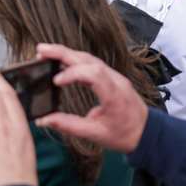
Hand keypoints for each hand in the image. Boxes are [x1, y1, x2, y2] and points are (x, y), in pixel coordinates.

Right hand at [29, 44, 150, 153]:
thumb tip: (44, 120)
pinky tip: (60, 61)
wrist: (146, 132)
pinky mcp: (111, 77)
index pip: (94, 74)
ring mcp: (114, 76)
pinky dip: (74, 59)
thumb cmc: (123, 135)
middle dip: (63, 53)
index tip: (55, 81)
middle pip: (88, 60)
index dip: (73, 73)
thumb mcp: (95, 134)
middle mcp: (116, 80)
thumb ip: (69, 126)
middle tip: (40, 51)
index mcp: (114, 95)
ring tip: (44, 53)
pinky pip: (91, 63)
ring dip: (66, 53)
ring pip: (89, 58)